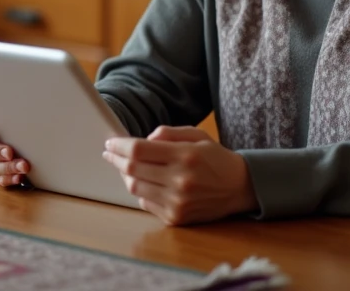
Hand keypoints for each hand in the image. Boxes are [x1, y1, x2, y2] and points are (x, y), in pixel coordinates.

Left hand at [102, 125, 256, 225]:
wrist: (239, 187)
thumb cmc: (215, 157)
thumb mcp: (197, 135)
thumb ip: (168, 133)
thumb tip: (143, 138)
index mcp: (185, 156)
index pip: (139, 150)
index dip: (120, 146)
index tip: (111, 142)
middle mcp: (180, 181)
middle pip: (133, 170)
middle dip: (116, 159)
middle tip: (110, 153)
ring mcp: (177, 202)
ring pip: (135, 188)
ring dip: (126, 176)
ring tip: (125, 166)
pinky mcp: (176, 218)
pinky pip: (145, 203)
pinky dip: (141, 190)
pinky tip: (144, 181)